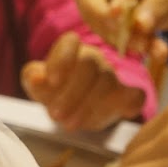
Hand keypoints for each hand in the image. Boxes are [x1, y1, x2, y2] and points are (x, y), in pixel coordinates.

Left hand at [21, 31, 144, 130]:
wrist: (76, 108)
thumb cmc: (55, 92)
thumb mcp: (39, 86)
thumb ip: (33, 79)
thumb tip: (35, 77)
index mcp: (71, 50)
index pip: (70, 41)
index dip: (63, 58)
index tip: (52, 80)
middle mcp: (94, 60)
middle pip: (90, 64)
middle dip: (72, 91)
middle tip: (55, 115)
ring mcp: (112, 78)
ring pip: (107, 84)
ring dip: (87, 107)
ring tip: (69, 125)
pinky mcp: (127, 96)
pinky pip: (134, 96)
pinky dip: (127, 105)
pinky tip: (118, 115)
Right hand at [72, 0, 167, 50]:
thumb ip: (165, 1)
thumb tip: (136, 26)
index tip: (118, 17)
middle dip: (98, 15)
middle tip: (118, 37)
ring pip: (95, 11)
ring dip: (117, 35)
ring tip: (148, 51)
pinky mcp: (121, 8)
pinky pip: (112, 27)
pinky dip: (130, 43)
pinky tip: (155, 52)